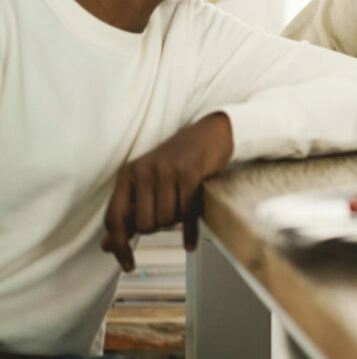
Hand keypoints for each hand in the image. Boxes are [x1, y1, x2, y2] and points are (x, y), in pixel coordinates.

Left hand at [101, 112, 233, 270]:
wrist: (209, 133)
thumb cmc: (177, 161)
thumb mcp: (147, 182)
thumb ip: (128, 213)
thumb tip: (106, 246)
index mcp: (128, 174)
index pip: (113, 218)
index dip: (119, 245)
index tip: (129, 265)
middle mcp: (144, 171)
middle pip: (144, 224)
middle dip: (159, 226)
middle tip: (171, 214)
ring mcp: (168, 171)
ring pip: (167, 220)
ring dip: (177, 222)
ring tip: (184, 208)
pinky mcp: (191, 173)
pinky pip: (187, 213)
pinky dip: (190, 232)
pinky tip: (190, 243)